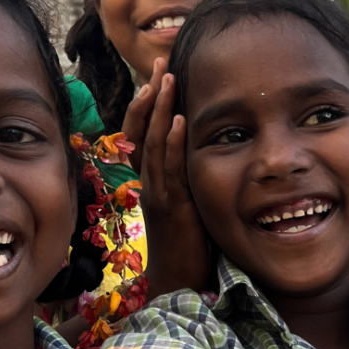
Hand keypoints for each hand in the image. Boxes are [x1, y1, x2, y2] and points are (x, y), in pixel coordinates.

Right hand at [139, 72, 210, 297]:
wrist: (178, 284)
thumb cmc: (189, 245)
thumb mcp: (189, 202)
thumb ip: (191, 177)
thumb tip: (208, 149)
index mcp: (151, 180)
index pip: (141, 133)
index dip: (147, 104)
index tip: (158, 76)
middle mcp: (148, 182)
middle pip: (140, 130)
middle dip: (150, 95)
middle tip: (159, 64)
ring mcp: (157, 194)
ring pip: (151, 144)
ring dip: (160, 110)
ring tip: (165, 79)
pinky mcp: (173, 208)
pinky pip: (170, 170)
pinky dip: (172, 143)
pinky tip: (178, 120)